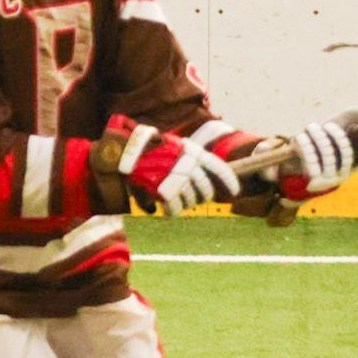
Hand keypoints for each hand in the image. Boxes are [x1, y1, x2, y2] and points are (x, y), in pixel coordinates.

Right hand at [98, 114, 239, 214]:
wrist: (122, 152)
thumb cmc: (141, 148)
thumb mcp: (165, 146)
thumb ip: (180, 162)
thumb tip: (197, 178)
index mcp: (191, 151)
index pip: (218, 167)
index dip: (228, 180)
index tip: (235, 191)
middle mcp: (188, 164)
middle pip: (206, 190)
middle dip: (201, 198)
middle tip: (190, 199)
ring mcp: (178, 178)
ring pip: (191, 201)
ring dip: (183, 204)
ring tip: (172, 200)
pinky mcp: (166, 191)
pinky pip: (175, 209)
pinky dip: (171, 211)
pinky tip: (165, 209)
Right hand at [272, 111, 357, 206]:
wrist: (310, 173)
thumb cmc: (290, 167)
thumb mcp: (274, 166)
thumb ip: (267, 164)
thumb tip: (269, 168)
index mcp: (316, 183)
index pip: (316, 169)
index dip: (308, 154)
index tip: (297, 138)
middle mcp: (334, 179)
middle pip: (331, 158)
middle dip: (319, 140)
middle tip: (310, 127)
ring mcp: (347, 170)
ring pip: (345, 151)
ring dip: (335, 135)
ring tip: (323, 125)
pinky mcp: (357, 162)